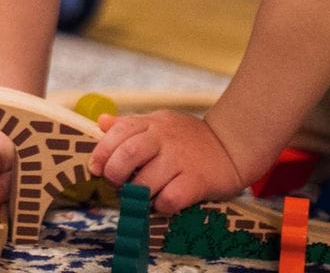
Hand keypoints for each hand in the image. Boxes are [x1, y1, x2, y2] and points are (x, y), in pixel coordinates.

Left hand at [90, 110, 246, 214]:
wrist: (233, 147)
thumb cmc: (190, 139)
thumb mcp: (160, 124)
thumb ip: (130, 125)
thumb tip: (101, 122)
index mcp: (153, 123)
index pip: (119, 131)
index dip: (102, 151)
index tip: (96, 168)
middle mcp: (165, 138)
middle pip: (127, 154)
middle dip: (114, 174)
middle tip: (117, 183)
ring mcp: (181, 159)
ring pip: (145, 182)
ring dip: (137, 194)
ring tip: (142, 195)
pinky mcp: (197, 181)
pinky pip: (169, 199)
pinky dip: (160, 206)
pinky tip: (163, 201)